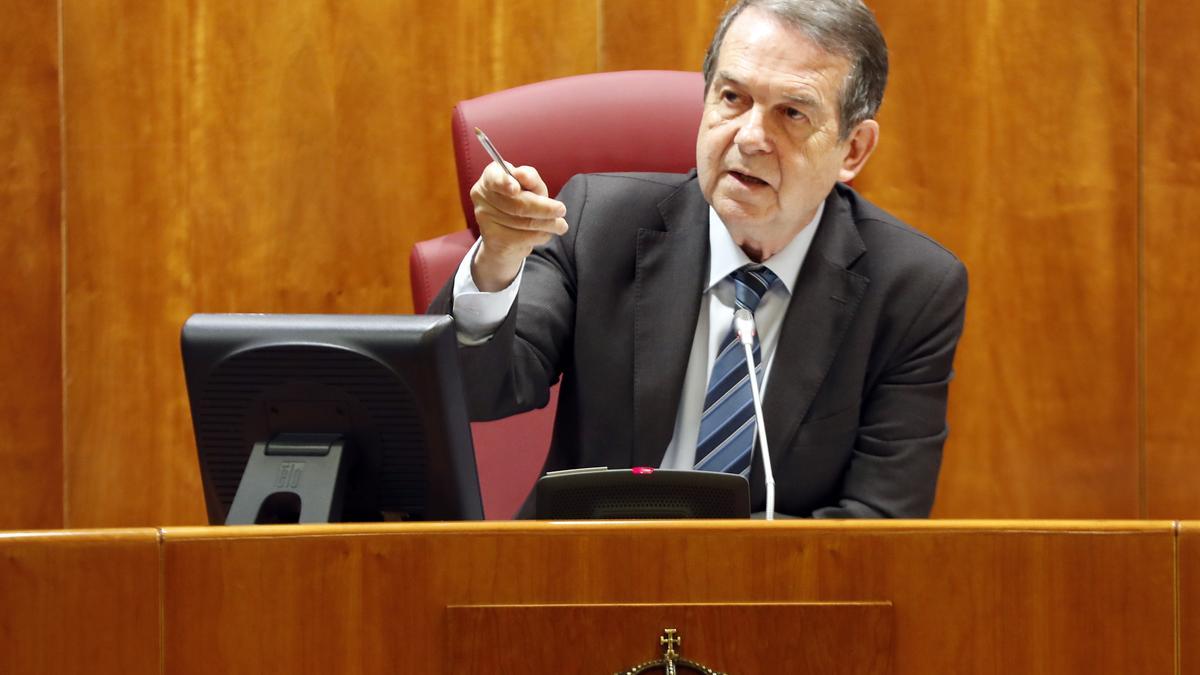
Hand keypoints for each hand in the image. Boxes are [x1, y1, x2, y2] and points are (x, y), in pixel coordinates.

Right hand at [469, 162, 567, 291]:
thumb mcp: (530, 187)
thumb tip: (525, 176)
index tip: (515, 189)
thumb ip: (531, 178)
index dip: (504, 183)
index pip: (494, 177)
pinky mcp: (492, 238)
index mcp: (491, 176)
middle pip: (517, 203)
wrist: (505, 236)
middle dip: (543, 208)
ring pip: (523, 222)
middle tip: (561, 210)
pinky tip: (547, 233)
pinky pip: (523, 237)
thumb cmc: (521, 202)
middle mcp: (482, 195)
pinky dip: (540, 235)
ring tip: (561, 225)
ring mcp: (484, 217)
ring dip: (547, 224)